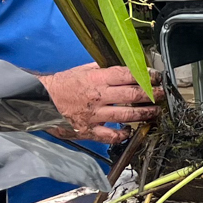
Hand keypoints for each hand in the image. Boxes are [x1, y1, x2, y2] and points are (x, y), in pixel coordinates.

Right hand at [41, 64, 157, 143]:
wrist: (39, 101)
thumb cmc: (61, 84)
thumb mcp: (82, 69)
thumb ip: (102, 68)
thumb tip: (123, 66)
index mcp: (97, 78)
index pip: (127, 75)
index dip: (146, 75)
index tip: (157, 77)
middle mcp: (98, 96)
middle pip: (132, 95)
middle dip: (152, 94)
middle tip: (163, 94)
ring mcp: (94, 115)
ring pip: (126, 116)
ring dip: (144, 114)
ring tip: (155, 112)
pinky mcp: (88, 130)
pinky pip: (109, 135)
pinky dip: (122, 134)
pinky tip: (130, 132)